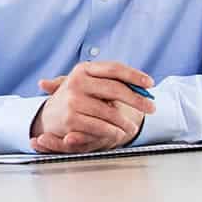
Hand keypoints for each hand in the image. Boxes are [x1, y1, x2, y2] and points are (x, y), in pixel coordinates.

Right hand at [29, 62, 154, 153]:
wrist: (49, 116)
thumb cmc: (75, 99)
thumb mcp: (88, 84)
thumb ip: (112, 82)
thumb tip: (144, 85)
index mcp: (83, 69)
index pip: (113, 68)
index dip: (134, 75)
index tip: (150, 83)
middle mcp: (77, 82)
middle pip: (115, 88)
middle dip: (137, 99)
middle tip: (152, 108)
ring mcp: (73, 100)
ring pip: (110, 112)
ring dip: (126, 122)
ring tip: (133, 127)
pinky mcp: (71, 118)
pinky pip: (101, 127)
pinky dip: (113, 131)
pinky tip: (119, 133)